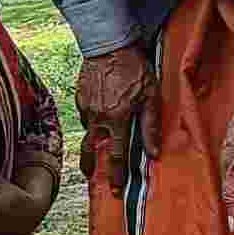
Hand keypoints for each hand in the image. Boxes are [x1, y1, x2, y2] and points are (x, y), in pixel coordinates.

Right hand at [74, 46, 153, 184]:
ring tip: (97, 147)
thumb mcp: (151, 97)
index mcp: (117, 120)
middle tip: (92, 177)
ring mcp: (85, 107)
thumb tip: (154, 153)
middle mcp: (97, 117)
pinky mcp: (79, 96)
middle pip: (90, 150)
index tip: (115, 191)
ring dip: (92, 141)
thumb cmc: (135, 69)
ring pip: (88, 131)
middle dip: (90, 167)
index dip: (116, 176)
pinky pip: (85, 114)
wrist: (109, 44)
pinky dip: (92, 119)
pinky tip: (100, 114)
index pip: (115, 157)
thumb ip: (151, 126)